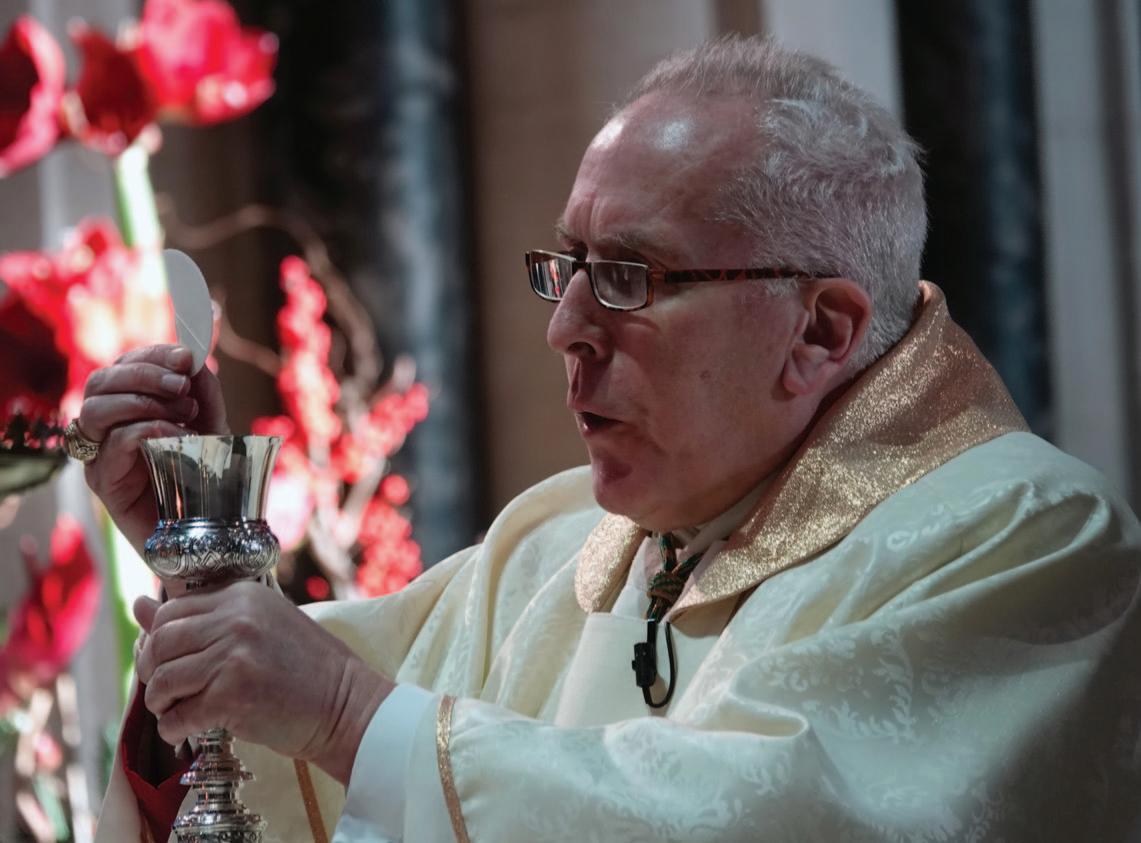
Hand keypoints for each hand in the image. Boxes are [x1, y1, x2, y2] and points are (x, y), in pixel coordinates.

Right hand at [80, 345, 228, 552]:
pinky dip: (147, 430)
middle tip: (183, 387)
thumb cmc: (208, 478)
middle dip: (144, 374)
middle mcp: (106, 428)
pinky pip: (112, 444)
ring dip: (142, 401)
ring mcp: (100, 455)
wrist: (209, 531)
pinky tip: (177, 437)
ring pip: (94, 409)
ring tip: (184, 413)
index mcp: (128, 407)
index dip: (153, 354)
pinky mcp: (104, 483)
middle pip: (100, 381)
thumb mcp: (213, 427)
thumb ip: (204, 394)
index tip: (187, 357)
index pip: (123, 365)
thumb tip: (194, 361)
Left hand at [134, 582, 391, 784]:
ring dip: (161, 703)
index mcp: (243, 595)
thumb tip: (138, 604)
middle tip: (169, 691)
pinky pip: (177, 715)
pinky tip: (188, 731)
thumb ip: (202, 617)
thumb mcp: (258, 627)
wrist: (346, 704)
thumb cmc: (306, 668)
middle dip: (154, 672)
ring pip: (163, 680)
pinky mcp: (232, 695)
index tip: (170, 662)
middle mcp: (236, 618)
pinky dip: (174, 729)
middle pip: (160, 642)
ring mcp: (234, 656)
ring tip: (178, 711)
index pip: (171, 611)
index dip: (158, 640)